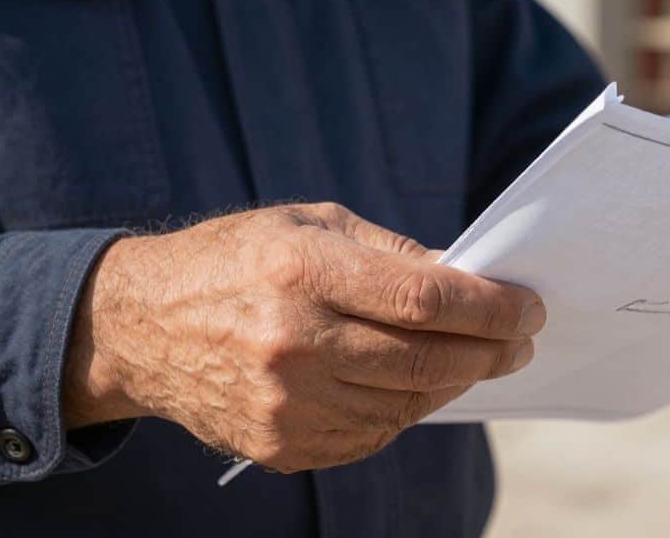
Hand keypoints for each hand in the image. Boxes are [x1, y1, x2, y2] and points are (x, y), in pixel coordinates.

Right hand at [62, 203, 543, 472]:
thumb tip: (467, 278)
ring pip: (409, 403)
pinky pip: (373, 434)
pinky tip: (417, 383)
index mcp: (303, 271)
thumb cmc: (235, 260)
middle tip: (522, 341)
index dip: (492, 307)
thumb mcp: (309, 223)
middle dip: (492, 349)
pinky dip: (408, 409)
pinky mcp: (280, 446)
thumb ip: (390, 252)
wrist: (139, 327)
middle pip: (428, 358)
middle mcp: (293, 343)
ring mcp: (285, 404)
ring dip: (456, 380)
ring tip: (476, 358)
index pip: (427, 299)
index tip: (530, 307)